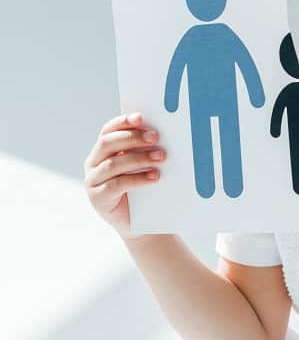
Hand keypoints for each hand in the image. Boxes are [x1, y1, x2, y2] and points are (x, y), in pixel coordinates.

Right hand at [83, 112, 167, 240]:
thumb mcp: (144, 165)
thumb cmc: (145, 188)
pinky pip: (116, 185)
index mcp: (103, 150)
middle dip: (133, 137)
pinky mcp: (98, 199)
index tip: (141, 118)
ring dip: (139, 158)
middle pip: (108, 143)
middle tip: (156, 137)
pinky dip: (137, 179)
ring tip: (161, 157)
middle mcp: (94, 163)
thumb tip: (164, 131)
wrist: (140, 222)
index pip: (108, 130)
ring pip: (113, 164)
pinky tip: (154, 177)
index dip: (123, 122)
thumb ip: (146, 148)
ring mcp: (93, 181)